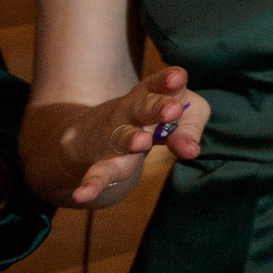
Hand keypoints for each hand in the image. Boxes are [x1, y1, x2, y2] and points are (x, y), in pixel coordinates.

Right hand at [69, 67, 206, 206]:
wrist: (96, 134)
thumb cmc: (155, 120)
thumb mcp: (180, 117)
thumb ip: (188, 130)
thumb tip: (191, 151)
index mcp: (150, 94)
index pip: (159, 83)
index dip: (168, 80)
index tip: (178, 77)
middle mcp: (130, 112)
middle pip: (143, 106)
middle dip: (157, 107)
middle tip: (172, 109)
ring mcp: (114, 136)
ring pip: (122, 137)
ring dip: (130, 139)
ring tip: (141, 142)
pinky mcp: (103, 162)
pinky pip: (98, 173)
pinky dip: (91, 184)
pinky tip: (81, 194)